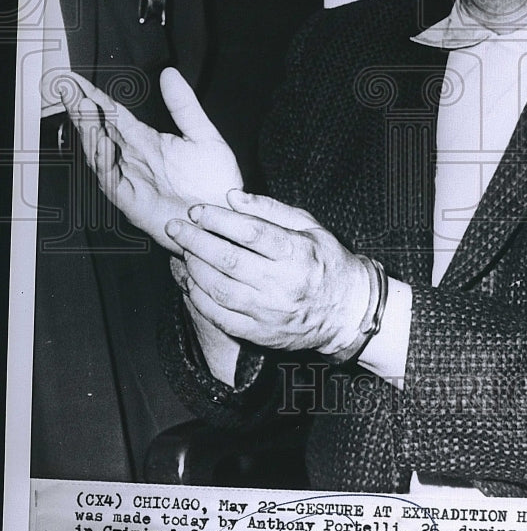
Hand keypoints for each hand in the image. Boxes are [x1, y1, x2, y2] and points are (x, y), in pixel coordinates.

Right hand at [59, 68, 242, 249]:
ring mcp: (131, 178)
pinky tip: (101, 142)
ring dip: (89, 131)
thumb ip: (184, 105)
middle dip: (81, 109)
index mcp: (149, 141)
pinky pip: (111, 179)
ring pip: (100, 152)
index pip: (115, 114)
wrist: (225, 216)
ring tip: (81, 108)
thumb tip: (170, 74)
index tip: (76, 80)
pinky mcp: (132, 200)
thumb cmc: (216, 181)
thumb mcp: (204, 135)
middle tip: (66, 88)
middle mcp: (135, 158)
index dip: (94, 97)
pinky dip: (104, 162)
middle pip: (101, 129)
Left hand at [165, 191, 370, 354]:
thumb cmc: (327, 261)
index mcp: (297, 253)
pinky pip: (219, 316)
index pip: (249, 232)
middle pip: (227, 260)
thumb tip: (232, 197)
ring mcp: (269, 312)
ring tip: (183, 251)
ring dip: (193, 268)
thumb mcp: (309, 227)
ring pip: (218, 289)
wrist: (347, 311)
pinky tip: (190, 281)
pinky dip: (198, 298)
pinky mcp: (259, 333)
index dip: (217, 219)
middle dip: (195, 240)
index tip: (197, 210)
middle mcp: (282, 284)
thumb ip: (270, 209)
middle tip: (175, 227)